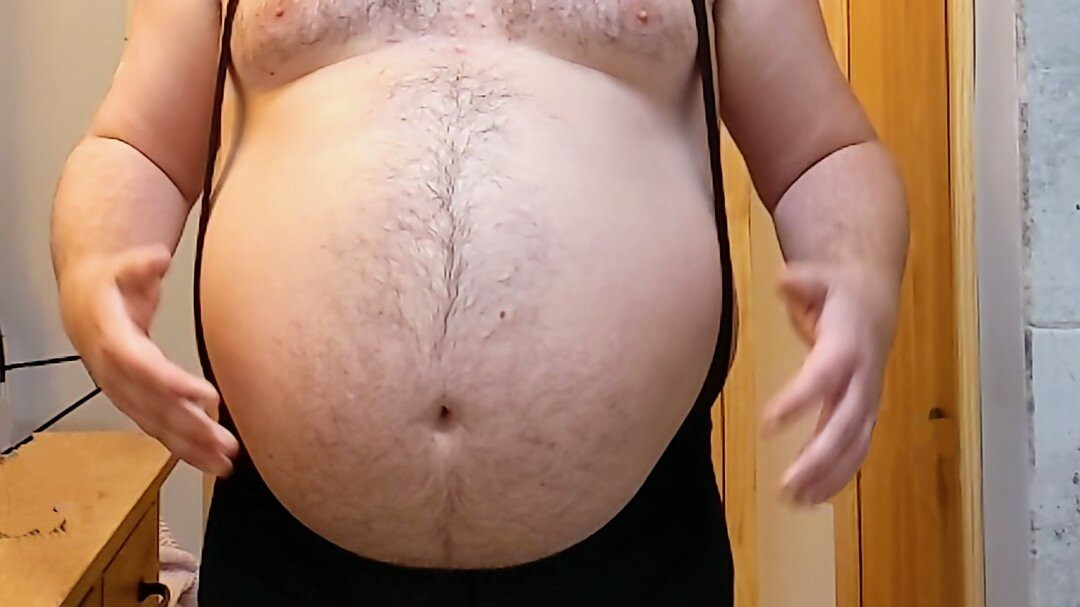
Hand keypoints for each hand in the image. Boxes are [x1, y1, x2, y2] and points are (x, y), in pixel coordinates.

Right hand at [59, 245, 237, 475]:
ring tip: (225, 463)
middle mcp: (115, 375)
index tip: (208, 396)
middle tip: (226, 443)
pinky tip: (211, 463)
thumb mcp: (123, 266)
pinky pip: (159, 430)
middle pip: (155, 406)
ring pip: (158, 425)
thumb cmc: (111, 285)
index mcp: (112, 340)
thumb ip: (140, 265)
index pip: (144, 368)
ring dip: (192, 447)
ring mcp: (124, 393)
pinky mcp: (135, 403)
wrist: (84, 303)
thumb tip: (157, 258)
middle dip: (191, 428)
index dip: (174, 384)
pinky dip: (185, 449)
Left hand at [762, 262, 897, 504]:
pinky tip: (810, 499)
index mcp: (847, 345)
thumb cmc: (837, 294)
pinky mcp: (864, 416)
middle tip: (785, 483)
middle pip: (844, 424)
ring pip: (853, 446)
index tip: (767, 424)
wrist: (873, 304)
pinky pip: (856, 452)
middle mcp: (862, 379)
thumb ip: (801, 282)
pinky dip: (837, 478)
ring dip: (826, 476)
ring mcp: (867, 401)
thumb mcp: (818, 278)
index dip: (799, 400)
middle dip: (817, 457)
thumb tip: (784, 280)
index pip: (824, 376)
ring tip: (793, 500)